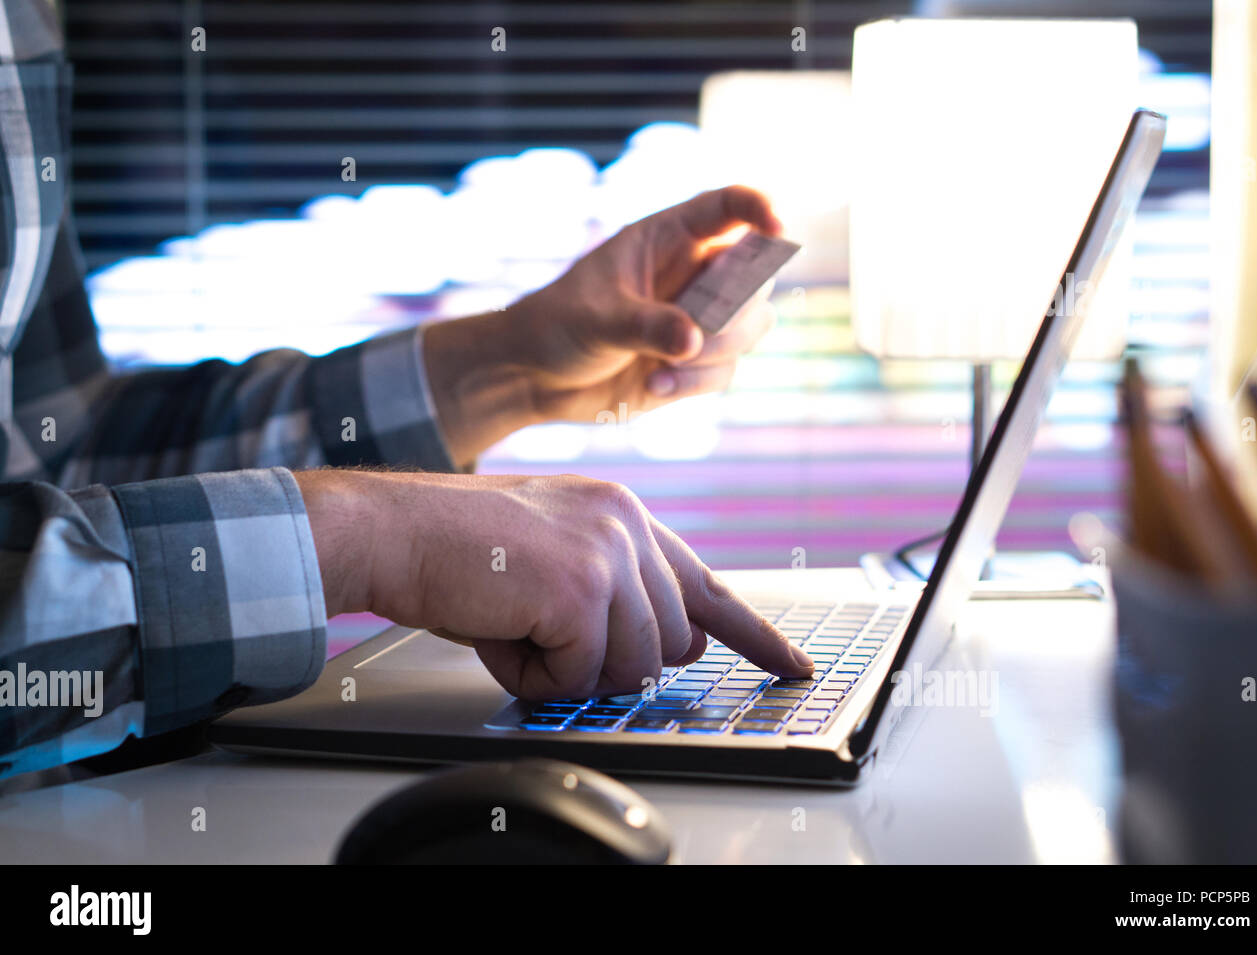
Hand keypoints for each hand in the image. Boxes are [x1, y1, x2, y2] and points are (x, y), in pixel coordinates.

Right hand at [296, 469, 813, 699]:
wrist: (395, 529)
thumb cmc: (460, 550)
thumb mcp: (553, 558)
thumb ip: (614, 593)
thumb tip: (659, 649)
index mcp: (627, 516)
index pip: (710, 587)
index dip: (756, 636)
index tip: (793, 665)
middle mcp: (631, 526)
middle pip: (668, 646)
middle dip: (608, 662)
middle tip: (542, 634)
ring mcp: (610, 555)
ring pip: (630, 669)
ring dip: (566, 670)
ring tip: (516, 625)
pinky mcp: (582, 589)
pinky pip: (579, 678)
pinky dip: (534, 677)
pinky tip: (503, 631)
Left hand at [421, 185, 782, 467]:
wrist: (534, 379)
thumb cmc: (556, 327)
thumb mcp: (594, 319)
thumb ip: (645, 324)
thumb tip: (694, 339)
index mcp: (666, 238)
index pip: (726, 208)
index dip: (759, 209)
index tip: (777, 229)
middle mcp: (691, 274)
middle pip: (754, 276)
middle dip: (738, 307)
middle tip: (702, 329)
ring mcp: (698, 318)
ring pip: (752, 326)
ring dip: (720, 350)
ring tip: (666, 366)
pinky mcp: (696, 363)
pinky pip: (727, 370)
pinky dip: (697, 381)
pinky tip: (655, 385)